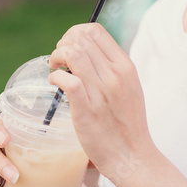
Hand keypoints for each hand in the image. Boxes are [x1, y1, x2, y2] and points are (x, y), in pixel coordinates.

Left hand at [49, 22, 154, 186]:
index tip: (69, 45)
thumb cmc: (127, 123)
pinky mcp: (86, 109)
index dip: (76, 32)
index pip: (96, 31)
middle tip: (59, 59)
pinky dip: (55, 76)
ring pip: (73, 53)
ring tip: (55, 68)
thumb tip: (88, 52)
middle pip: (81, 38)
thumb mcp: (129, 87)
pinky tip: (54, 83)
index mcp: (125, 66)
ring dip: (56, 56)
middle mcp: (115, 74)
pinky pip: (66, 79)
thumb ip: (112, 68)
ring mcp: (101, 91)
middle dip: (63, 42)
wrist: (131, 155)